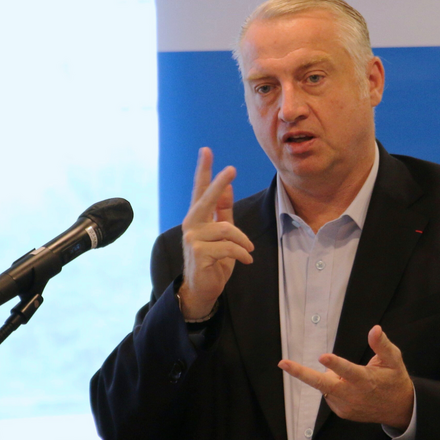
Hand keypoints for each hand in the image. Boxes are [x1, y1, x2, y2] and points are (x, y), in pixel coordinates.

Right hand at [179, 147, 253, 319]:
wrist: (202, 289)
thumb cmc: (214, 260)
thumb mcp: (223, 234)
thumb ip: (223, 211)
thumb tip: (227, 186)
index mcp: (198, 218)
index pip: (200, 190)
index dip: (204, 170)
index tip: (206, 151)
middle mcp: (191, 225)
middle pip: (206, 199)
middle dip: (218, 184)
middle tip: (230, 169)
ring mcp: (192, 239)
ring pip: (226, 229)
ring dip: (243, 241)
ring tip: (248, 251)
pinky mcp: (199, 253)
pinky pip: (228, 247)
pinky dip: (242, 254)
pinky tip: (246, 261)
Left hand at [278, 325, 413, 429]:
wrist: (399, 409)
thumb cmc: (395, 380)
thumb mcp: (394, 360)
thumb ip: (382, 345)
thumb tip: (374, 329)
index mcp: (365, 380)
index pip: (348, 371)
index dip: (335, 364)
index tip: (323, 357)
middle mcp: (353, 394)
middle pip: (323, 384)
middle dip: (302, 374)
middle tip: (284, 364)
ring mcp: (346, 406)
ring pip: (326, 387)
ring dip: (330, 378)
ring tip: (349, 377)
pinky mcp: (342, 413)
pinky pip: (330, 396)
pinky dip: (335, 388)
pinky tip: (350, 388)